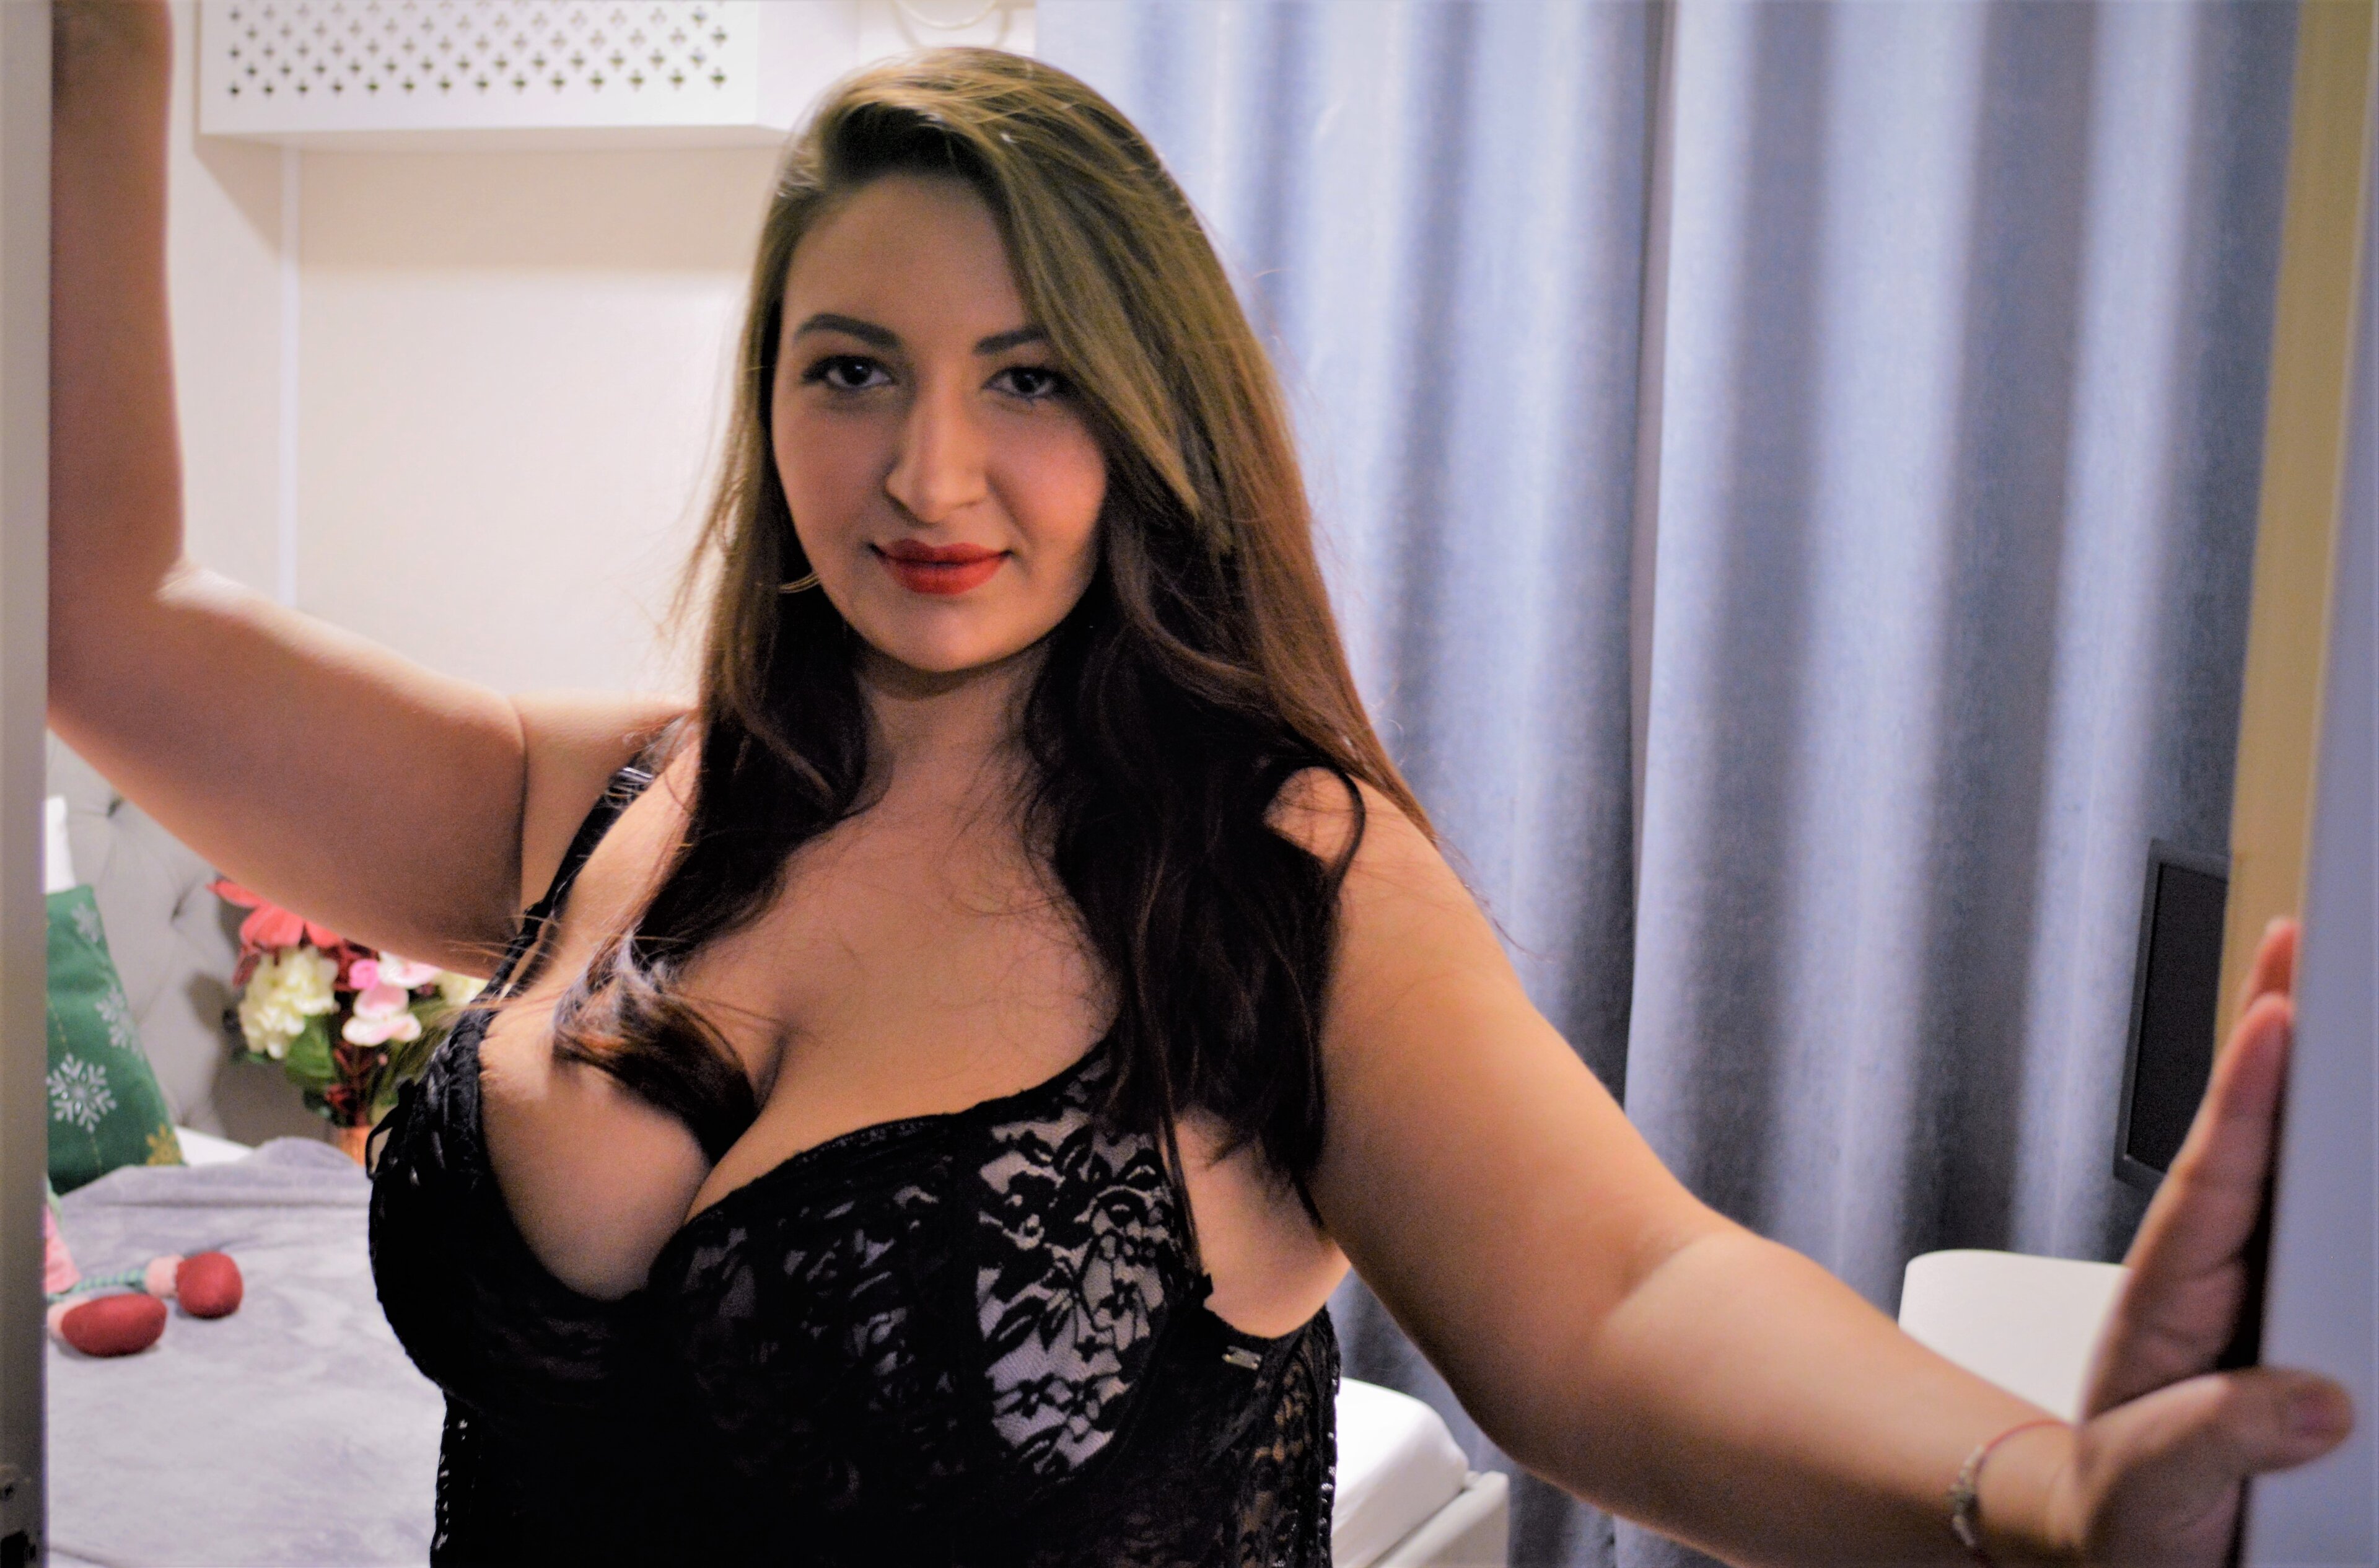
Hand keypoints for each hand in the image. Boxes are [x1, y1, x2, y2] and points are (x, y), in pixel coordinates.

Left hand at [2046, 920, 2352, 1564]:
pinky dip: (2354, 1184)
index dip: (2248, 1098)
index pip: (2214, 1179)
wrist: (2114, 1554)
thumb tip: (2312, 1402)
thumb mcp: (2149, 1491)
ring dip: (2318, 1093)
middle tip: (2303, 946)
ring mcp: (2260, 1300)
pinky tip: (2366, 1131)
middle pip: (2260, 1148)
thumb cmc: (2122, 1518)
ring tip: (2327, 992)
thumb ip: (2215, 1444)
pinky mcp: (2303, 1337)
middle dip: (2280, 1046)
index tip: (2276, 1013)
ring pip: (2302, 1181)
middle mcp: (2217, 1283)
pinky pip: (2339, 1245)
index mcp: (2170, 1304)